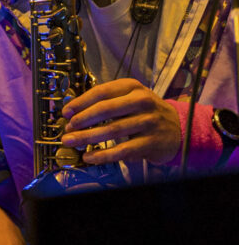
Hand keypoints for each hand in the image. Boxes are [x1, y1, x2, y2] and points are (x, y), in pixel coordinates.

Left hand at [61, 78, 180, 164]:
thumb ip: (105, 102)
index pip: (102, 92)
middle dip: (81, 120)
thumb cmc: (146, 112)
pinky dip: (103, 155)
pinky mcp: (151, 142)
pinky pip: (122, 150)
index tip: (66, 112)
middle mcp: (142, 102)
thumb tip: (73, 112)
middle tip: (67, 129)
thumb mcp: (130, 99)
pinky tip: (89, 156)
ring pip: (112, 130)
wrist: (179, 129)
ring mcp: (148, 122)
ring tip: (71, 141)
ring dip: (87, 137)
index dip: (81, 102)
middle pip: (105, 110)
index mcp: (133, 87)